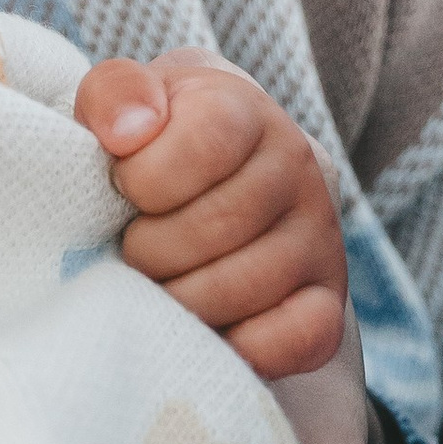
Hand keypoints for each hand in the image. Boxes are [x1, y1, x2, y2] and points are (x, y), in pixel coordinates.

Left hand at [76, 50, 348, 380]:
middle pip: (218, 225)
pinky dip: (241, 347)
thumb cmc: (149, 145)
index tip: (123, 187)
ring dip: (180, 300)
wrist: (204, 183)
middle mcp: (297, 168)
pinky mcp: (327, 300)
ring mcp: (320, 237)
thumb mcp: (120, 102)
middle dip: (150, 249)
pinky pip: (298, 338)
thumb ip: (115, 96)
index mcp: (245, 111)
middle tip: (130, 251)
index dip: (144, 179)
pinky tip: (202, 329)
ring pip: (248, 288)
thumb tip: (129, 132)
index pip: (205, 144)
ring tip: (158, 285)